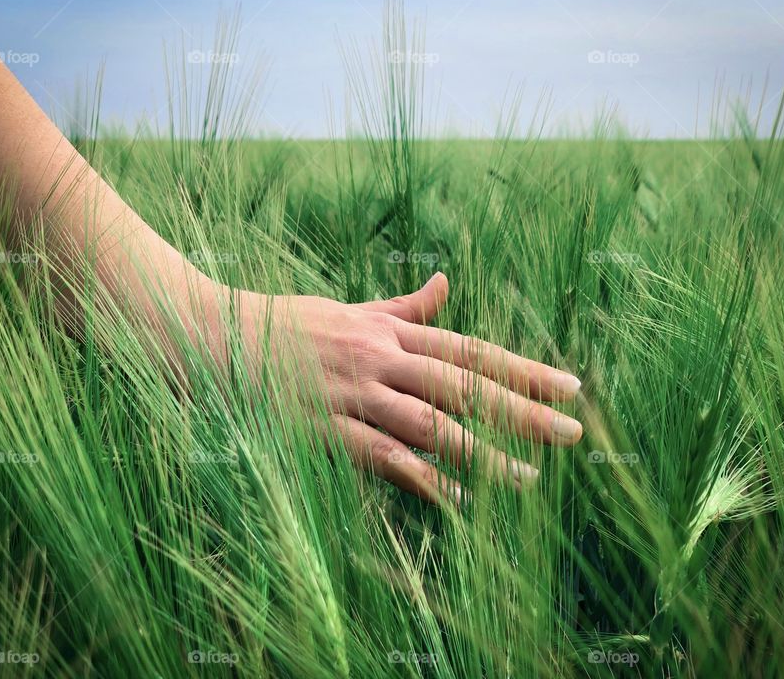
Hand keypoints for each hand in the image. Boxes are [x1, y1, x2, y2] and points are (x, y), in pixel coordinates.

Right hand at [226, 272, 581, 504]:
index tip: (570, 385)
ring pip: (430, 426)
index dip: (523, 369)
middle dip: (521, 410)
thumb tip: (447, 283)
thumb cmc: (283, 325)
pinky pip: (382, 459)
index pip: (470, 350)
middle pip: (462, 387)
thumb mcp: (347, 310)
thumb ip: (402, 307)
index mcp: (387, 332)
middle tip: (573, 431)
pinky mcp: (323, 432)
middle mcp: (378, 360)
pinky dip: (422, 479)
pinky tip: (459, 499)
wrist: (210, 338)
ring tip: (530, 477)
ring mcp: (352, 397)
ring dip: (483, 453)